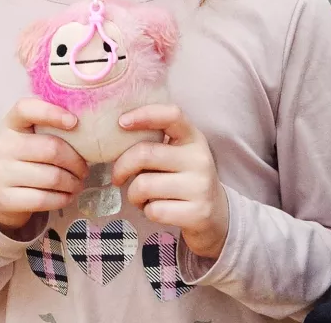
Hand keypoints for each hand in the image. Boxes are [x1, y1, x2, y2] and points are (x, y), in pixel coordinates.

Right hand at [0, 97, 86, 236]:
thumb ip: (54, 127)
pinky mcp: (5, 198)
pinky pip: (43, 199)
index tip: (74, 122)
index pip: (25, 108)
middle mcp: (3, 145)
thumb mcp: (33, 137)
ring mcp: (1, 173)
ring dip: (73, 183)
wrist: (2, 192)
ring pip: (51, 177)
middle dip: (76, 162)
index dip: (51, 112)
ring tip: (78, 184)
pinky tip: (67, 196)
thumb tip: (92, 126)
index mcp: (11, 124)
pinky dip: (62, 199)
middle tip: (84, 170)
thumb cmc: (28, 159)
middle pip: (51, 149)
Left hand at [113, 104, 228, 260]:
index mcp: (193, 138)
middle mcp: (199, 159)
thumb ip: (154, 143)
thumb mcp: (177, 154)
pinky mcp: (197, 213)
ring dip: (133, 194)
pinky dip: (146, 211)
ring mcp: (200, 186)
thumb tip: (115, 136)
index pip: (171, 115)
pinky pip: (153, 210)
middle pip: (145, 154)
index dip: (144, 114)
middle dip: (121, 167)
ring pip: (143, 185)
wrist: (215, 215)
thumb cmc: (183, 179)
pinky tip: (156, 209)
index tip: (122, 122)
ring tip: (141, 197)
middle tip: (118, 177)